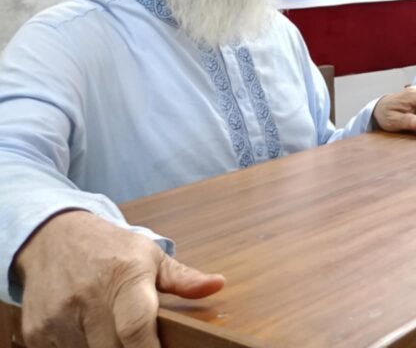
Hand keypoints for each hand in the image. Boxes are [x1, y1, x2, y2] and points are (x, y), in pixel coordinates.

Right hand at [15, 210, 223, 347]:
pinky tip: (85, 332)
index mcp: (125, 277)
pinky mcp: (36, 332)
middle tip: (138, 338)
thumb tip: (218, 285)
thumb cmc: (112, 250)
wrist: (54, 238)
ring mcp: (59, 317)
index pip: (136, 327)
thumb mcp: (150, 256)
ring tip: (109, 329)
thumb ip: (183, 278)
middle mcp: (88, 298)